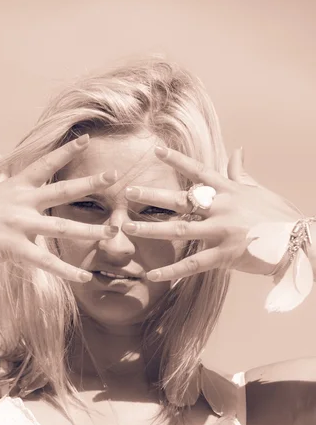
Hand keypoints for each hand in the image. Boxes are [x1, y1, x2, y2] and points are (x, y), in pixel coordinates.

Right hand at [0, 135, 118, 281]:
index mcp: (17, 185)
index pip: (45, 164)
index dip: (66, 151)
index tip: (86, 139)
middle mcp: (22, 201)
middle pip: (62, 190)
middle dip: (90, 183)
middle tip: (114, 175)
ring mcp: (19, 224)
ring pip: (62, 227)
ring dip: (90, 230)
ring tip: (113, 232)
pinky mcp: (14, 248)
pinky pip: (46, 262)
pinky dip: (67, 271)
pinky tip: (85, 277)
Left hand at [122, 146, 302, 280]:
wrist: (298, 241)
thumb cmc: (277, 214)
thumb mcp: (257, 190)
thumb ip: (240, 172)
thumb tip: (237, 151)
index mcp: (228, 190)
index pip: (198, 171)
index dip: (176, 159)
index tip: (154, 150)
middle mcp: (222, 207)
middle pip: (181, 199)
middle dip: (153, 195)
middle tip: (128, 193)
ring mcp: (222, 231)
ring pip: (179, 230)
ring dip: (151, 230)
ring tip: (127, 229)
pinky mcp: (225, 255)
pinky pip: (192, 264)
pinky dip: (171, 271)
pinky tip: (151, 275)